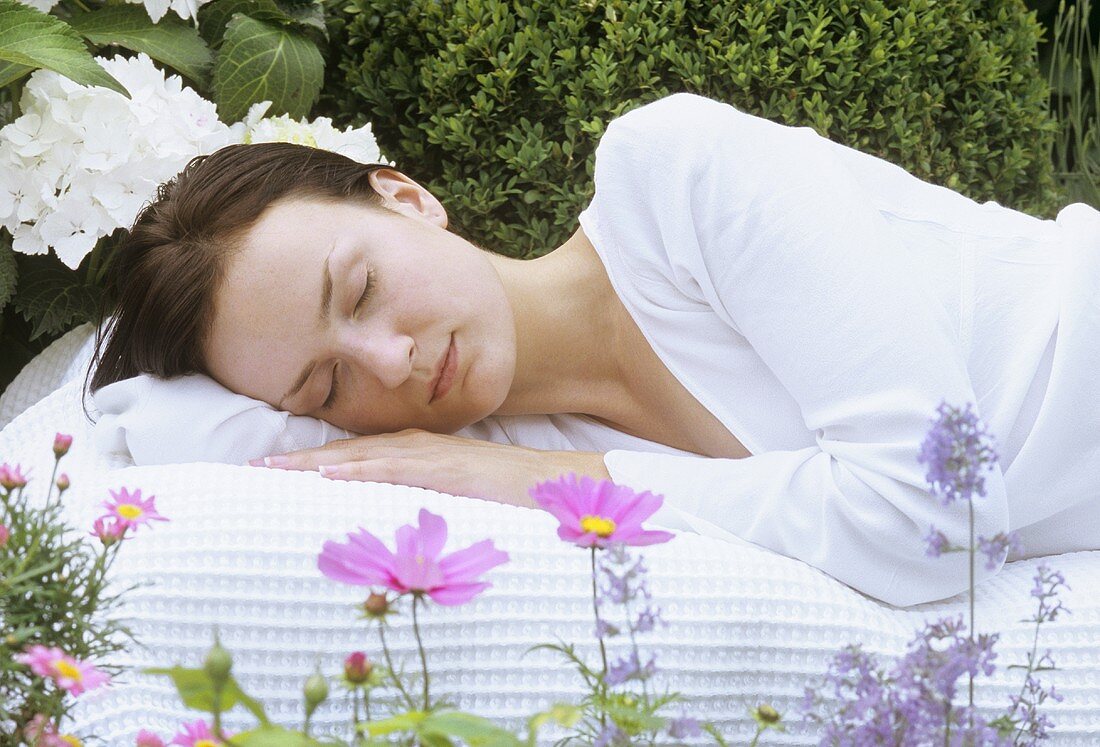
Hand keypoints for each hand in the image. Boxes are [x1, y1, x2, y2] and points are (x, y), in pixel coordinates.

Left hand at [249, 428, 611, 508]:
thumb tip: (391, 532)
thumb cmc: (511, 499)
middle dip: (297, 464)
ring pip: (362, 458)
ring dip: (315, 465)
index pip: (353, 459)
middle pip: (346, 454)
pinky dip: (360, 471)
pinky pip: (397, 470)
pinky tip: (329, 475)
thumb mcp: (457, 502)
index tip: (268, 475)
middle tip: (249, 473)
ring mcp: (433, 458)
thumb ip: (424, 507)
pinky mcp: (450, 471)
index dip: (309, 465)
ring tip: (271, 474)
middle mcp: (418, 449)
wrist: (562, 487)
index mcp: (417, 456)